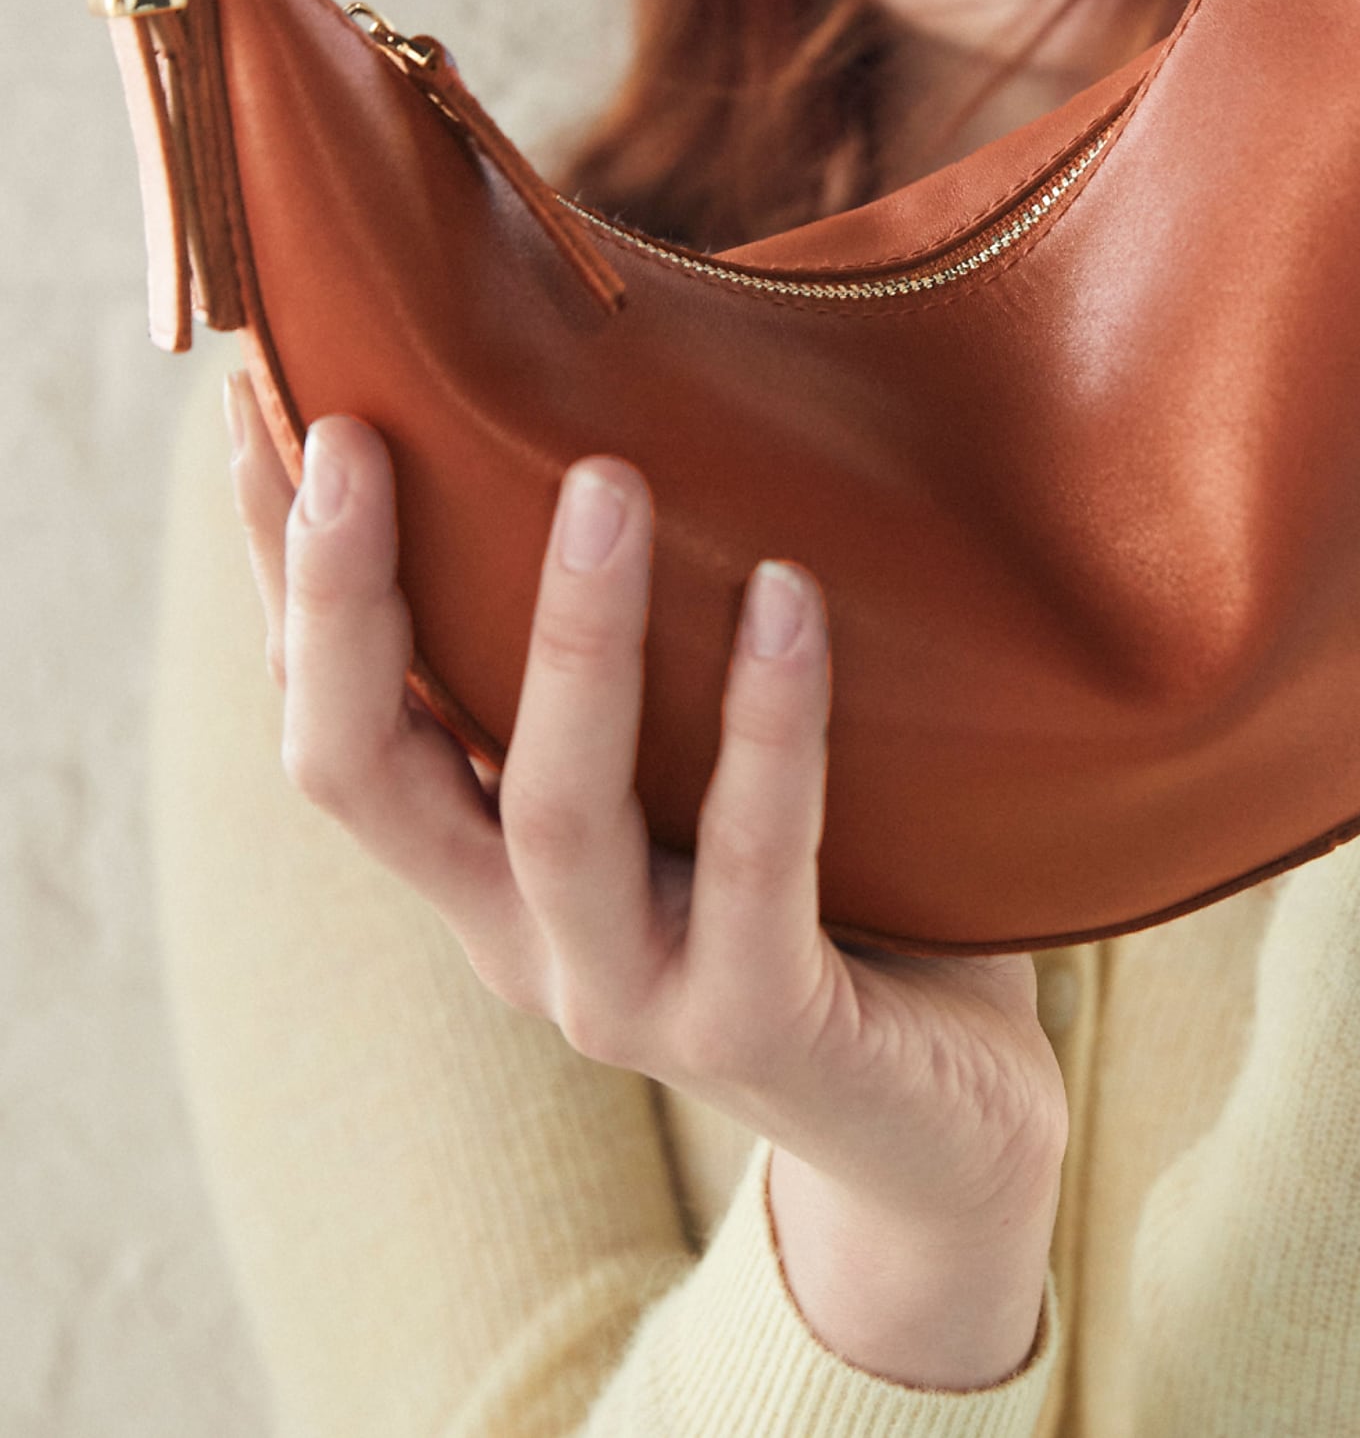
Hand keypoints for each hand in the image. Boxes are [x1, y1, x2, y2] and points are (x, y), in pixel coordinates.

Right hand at [224, 382, 1066, 1378]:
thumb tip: (601, 438)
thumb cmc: (816, 900)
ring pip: (557, 813)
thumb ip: (629, 668)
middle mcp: (520, 934)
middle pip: (367, 772)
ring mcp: (629, 994)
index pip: (334, 711)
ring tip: (605, 484)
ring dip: (572, 641)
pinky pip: (754, 864)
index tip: (252, 406)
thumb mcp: (681, 780)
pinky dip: (766, 727)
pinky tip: (789, 598)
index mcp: (479, 866)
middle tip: (358, 434)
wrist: (938, 1122)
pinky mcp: (760, 1024)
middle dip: (343, 601)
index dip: (281, 574)